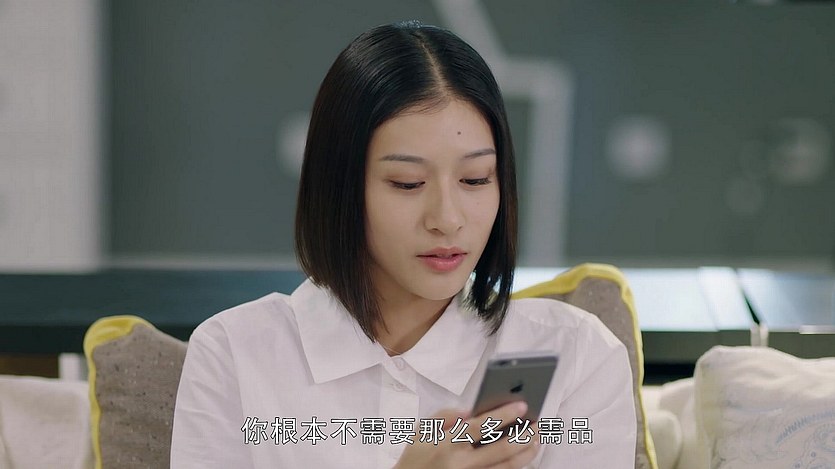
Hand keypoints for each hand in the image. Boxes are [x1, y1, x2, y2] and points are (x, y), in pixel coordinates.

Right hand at [393, 401, 540, 468]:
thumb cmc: (415, 457)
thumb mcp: (421, 430)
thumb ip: (445, 415)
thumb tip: (470, 411)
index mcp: (448, 444)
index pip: (482, 426)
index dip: (504, 415)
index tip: (521, 406)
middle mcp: (462, 464)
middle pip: (503, 450)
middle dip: (525, 436)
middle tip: (538, 424)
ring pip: (508, 468)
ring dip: (526, 453)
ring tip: (536, 439)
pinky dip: (515, 466)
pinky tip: (523, 455)